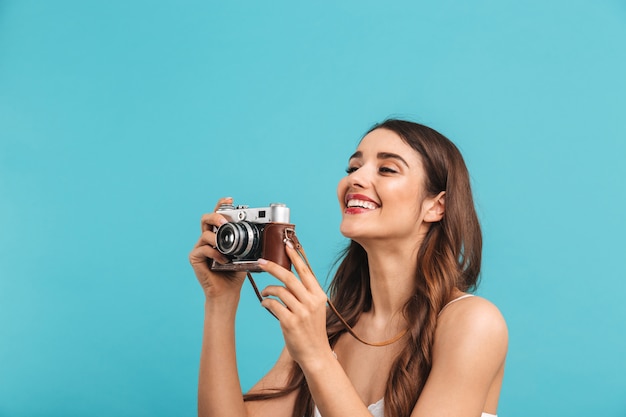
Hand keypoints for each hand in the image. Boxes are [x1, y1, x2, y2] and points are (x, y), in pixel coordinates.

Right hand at [189, 197, 245, 298]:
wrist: (227, 292)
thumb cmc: (235, 273)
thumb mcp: (245, 254)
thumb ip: (247, 243)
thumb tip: (262, 233)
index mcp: (218, 236)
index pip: (217, 216)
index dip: (221, 205)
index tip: (230, 199)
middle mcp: (207, 239)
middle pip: (206, 218)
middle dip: (216, 216)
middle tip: (225, 223)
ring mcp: (199, 248)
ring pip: (205, 234)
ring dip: (217, 240)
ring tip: (226, 249)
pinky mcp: (195, 258)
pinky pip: (203, 249)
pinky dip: (215, 254)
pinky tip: (223, 261)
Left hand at [258, 241, 330, 366]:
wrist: (315, 354)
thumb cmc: (312, 330)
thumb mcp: (315, 308)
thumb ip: (305, 293)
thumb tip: (289, 276)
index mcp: (318, 295)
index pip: (305, 271)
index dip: (295, 257)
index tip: (286, 245)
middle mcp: (311, 302)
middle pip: (289, 277)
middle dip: (273, 267)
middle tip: (262, 262)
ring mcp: (301, 312)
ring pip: (279, 290)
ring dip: (268, 289)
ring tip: (265, 293)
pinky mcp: (290, 322)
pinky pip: (274, 305)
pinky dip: (267, 302)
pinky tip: (265, 304)